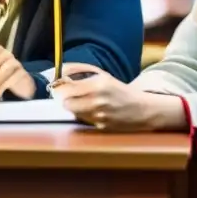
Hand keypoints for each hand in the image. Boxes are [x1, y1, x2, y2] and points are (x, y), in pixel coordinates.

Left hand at [54, 63, 185, 131]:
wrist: (141, 110)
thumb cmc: (119, 90)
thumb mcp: (103, 75)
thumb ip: (81, 71)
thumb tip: (61, 70)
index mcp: (99, 84)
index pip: (67, 88)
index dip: (58, 88)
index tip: (55, 86)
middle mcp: (98, 100)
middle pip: (66, 102)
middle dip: (63, 99)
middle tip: (64, 96)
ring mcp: (99, 116)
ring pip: (72, 112)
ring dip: (72, 107)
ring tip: (79, 102)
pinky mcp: (100, 127)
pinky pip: (82, 121)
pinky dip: (81, 116)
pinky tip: (89, 111)